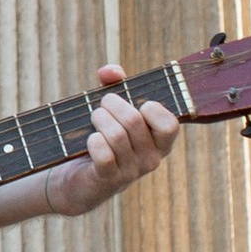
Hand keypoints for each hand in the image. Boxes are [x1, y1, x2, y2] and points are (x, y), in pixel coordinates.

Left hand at [47, 66, 178, 218]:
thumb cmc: (103, 137)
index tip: (137, 104)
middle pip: (133, 120)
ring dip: (98, 119)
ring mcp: (132, 172)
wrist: (81, 179)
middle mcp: (152, 159)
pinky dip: (93, 141)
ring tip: (94, 118)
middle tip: (102, 105)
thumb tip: (110, 72)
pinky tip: (91, 139)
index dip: (151, 108)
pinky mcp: (110, 179)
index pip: (169, 124)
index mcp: (161, 143)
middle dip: (111, 104)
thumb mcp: (114, 109)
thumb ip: (116, 84)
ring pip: (115, 135)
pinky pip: (104, 154)